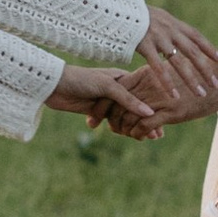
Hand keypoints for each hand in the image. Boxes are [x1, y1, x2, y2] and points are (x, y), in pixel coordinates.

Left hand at [47, 63, 165, 138]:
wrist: (53, 84)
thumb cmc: (81, 79)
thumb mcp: (108, 86)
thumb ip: (128, 99)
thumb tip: (149, 113)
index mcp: (122, 77)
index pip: (142, 94)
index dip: (153, 108)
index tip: (164, 120)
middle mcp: (117, 88)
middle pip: (136, 107)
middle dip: (147, 120)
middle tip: (158, 135)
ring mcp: (107, 101)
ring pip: (125, 116)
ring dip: (135, 126)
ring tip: (147, 138)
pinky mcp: (96, 111)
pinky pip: (112, 122)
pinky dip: (121, 129)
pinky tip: (129, 136)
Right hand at [132, 17, 217, 125]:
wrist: (116, 9)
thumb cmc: (134, 16)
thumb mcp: (156, 17)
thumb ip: (169, 28)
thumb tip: (180, 37)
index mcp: (173, 24)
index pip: (196, 36)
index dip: (209, 48)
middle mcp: (169, 30)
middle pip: (192, 52)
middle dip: (206, 69)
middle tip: (216, 85)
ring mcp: (158, 38)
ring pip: (179, 62)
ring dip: (191, 79)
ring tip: (201, 94)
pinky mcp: (144, 46)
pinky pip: (158, 67)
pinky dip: (167, 82)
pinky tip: (174, 95)